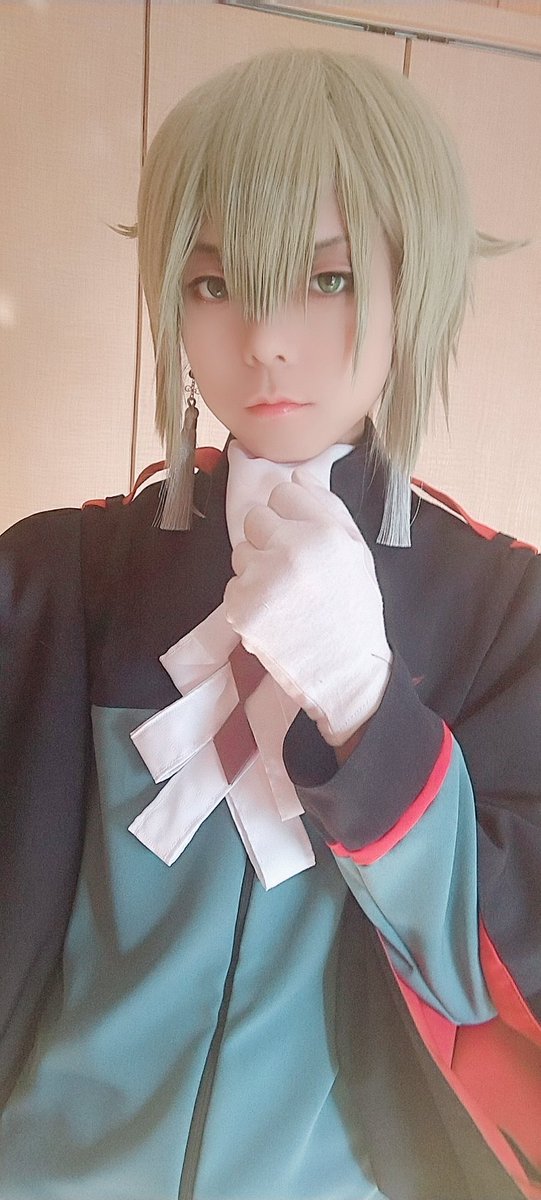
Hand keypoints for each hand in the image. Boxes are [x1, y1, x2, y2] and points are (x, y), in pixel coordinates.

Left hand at [223, 468, 391, 746]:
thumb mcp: (357, 552)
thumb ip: (327, 507)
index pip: (283, 492)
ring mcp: (264, 579)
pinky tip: (274, 617)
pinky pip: (233, 587)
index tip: (301, 540)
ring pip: (241, 553)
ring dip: (256, 571)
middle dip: (268, 542)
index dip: (291, 516)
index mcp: (325, 531)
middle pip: (255, 519)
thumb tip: (296, 474)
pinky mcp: (242, 608)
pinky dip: (248, 601)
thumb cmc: (353, 611)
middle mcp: (292, 550)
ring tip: (285, 598)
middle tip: (292, 573)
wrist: (345, 673)